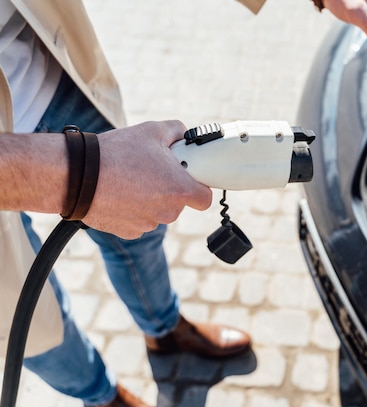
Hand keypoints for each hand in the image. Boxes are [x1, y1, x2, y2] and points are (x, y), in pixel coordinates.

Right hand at [82, 120, 211, 238]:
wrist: (77, 176)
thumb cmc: (117, 153)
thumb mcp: (152, 131)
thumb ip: (177, 131)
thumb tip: (185, 135)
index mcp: (180, 190)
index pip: (205, 198)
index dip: (199, 187)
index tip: (189, 177)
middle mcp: (168, 212)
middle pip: (179, 202)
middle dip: (170, 188)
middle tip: (152, 170)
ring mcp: (148, 224)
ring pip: (158, 211)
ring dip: (150, 198)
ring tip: (130, 178)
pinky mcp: (129, 232)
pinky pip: (139, 220)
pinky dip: (132, 209)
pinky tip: (118, 193)